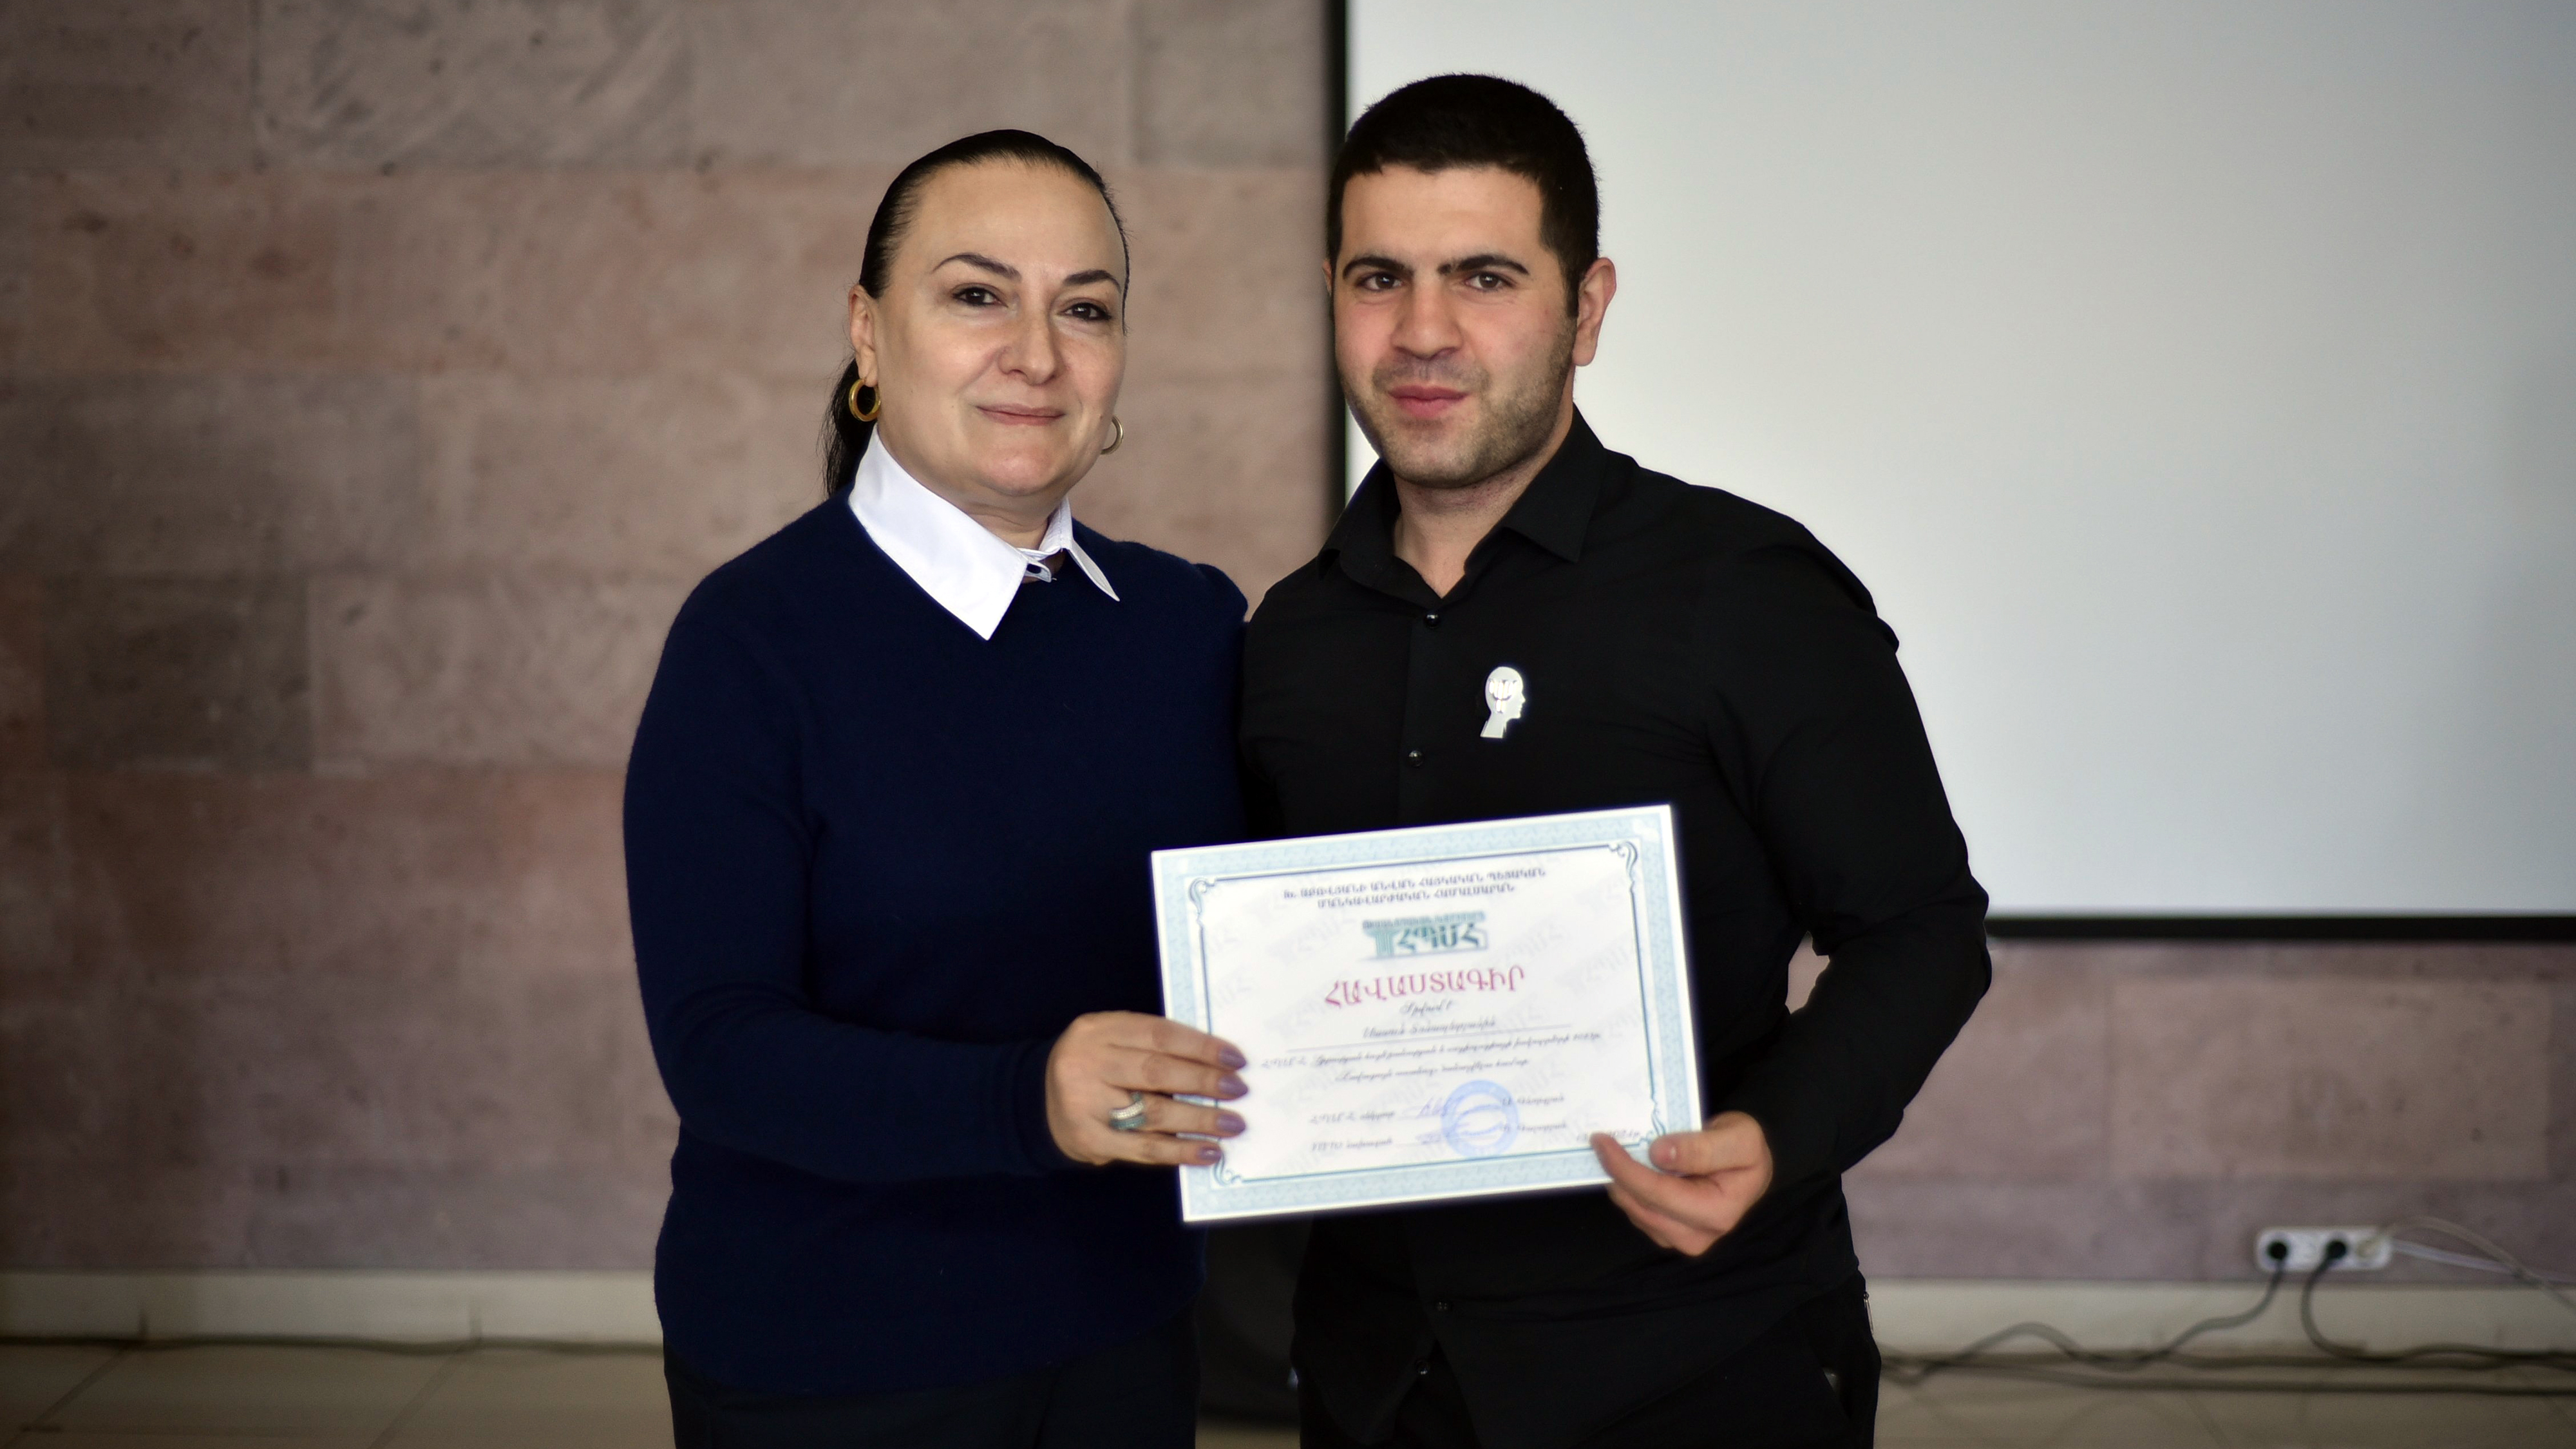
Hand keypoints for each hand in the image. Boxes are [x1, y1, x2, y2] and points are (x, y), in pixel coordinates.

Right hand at [1045, 1011, 1248, 1166]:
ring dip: (1199, 1121)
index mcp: (1098, 1029)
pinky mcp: (1090, 1141)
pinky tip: (1208, 1152)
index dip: (1201, 1046)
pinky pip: (1143, 1149)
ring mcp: (1085, 1105)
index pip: (1158, 1034)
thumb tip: (1216, 1063)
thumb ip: (1153, 1044)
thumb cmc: (1094, 1066)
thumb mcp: (1112, 1040)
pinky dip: (1180, 1151)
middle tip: (1239, 1090)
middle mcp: (1087, 1063)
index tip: (1236, 1059)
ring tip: (1232, 1124)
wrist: (1037, 1101)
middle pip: (1156, 1072)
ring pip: (1152, 1113)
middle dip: (1204, 1082)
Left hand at [1590, 1110, 1774, 1256]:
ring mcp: (1682, 1238)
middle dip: (1617, 1175)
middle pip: (1642, 1206)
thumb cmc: (1745, 1150)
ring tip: (1612, 1151)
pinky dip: (1627, 1189)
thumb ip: (1703, 1147)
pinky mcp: (1669, 1234)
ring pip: (1635, 1212)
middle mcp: (1699, 1235)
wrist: (1747, 1165)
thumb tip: (1658, 1153)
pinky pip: (1638, 1213)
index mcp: (1718, 1213)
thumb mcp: (1740, 1138)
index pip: (1660, 1193)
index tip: (1602, 1141)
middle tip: (1601, 1142)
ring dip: (1619, 1182)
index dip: (1626, 1168)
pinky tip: (1625, 1167)